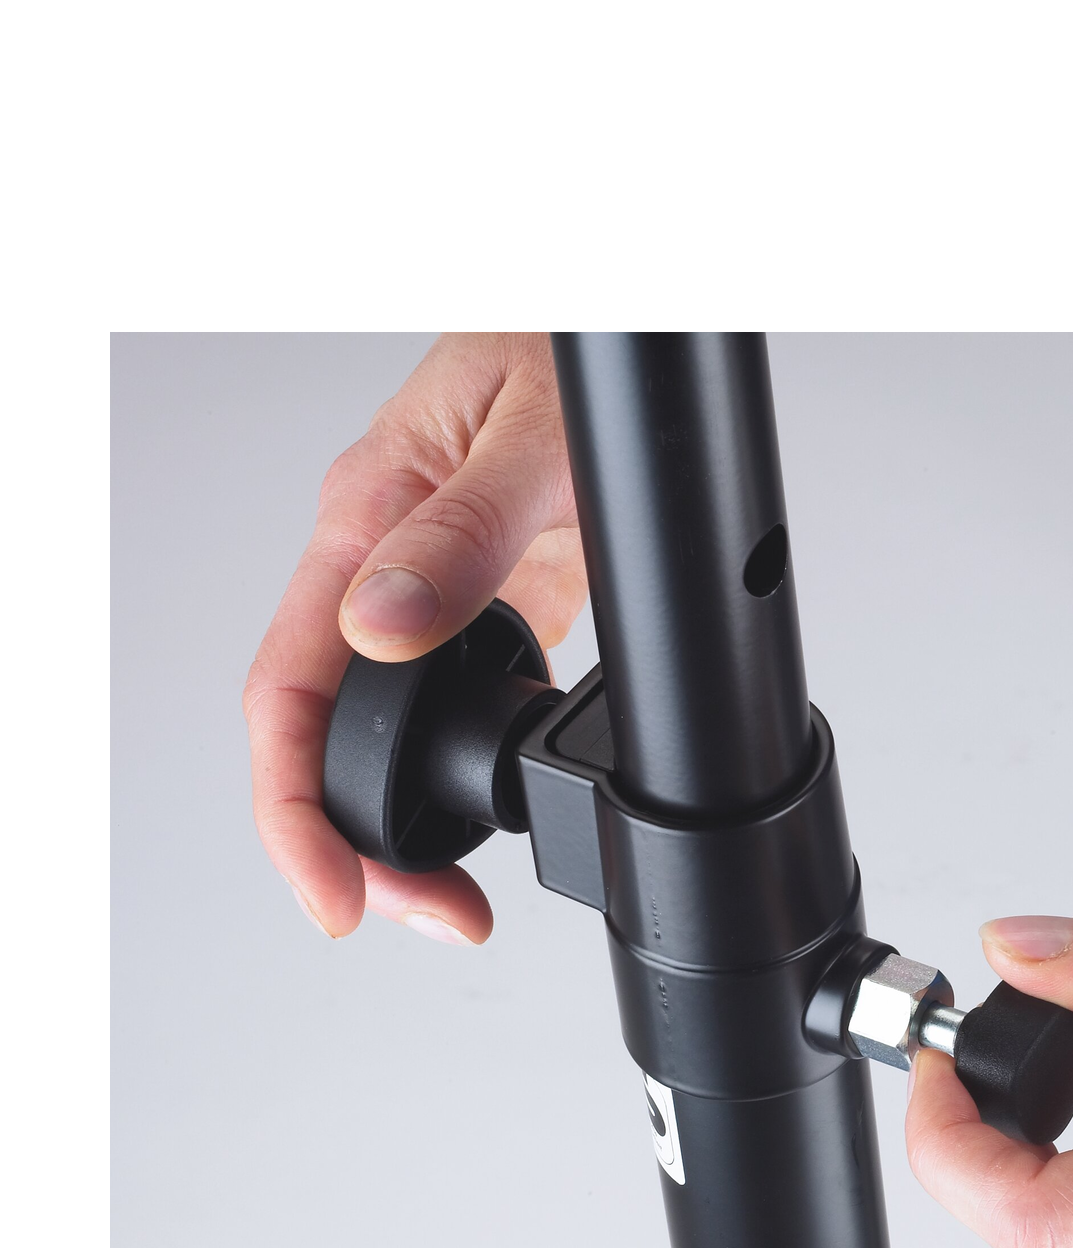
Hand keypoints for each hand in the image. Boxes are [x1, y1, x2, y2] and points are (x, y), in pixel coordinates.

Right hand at [243, 334, 586, 943]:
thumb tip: (379, 626)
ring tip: (458, 897)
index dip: (296, 810)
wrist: (610, 332)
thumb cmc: (562, 351)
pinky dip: (468, 774)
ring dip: (412, 825)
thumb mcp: (530, 440)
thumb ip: (458, 533)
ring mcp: (432, 592)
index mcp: (364, 521)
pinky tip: (500, 810)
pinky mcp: (490, 604)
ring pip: (386, 736)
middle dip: (362, 847)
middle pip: (329, 738)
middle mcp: (382, 566)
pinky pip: (452, 707)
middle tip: (434, 915)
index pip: (288, 692)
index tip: (333, 892)